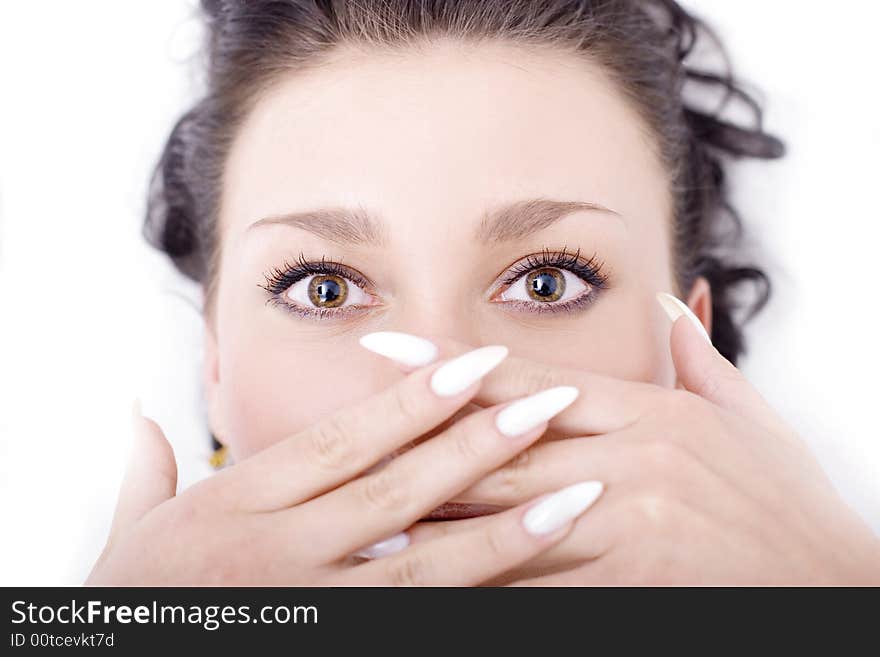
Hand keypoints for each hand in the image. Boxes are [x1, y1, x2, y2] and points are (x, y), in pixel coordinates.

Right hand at [87, 346, 604, 584]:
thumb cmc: (133, 605)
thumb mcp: (128, 536)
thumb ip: (144, 471)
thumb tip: (137, 415)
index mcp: (241, 505)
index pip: (344, 442)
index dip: (414, 400)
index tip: (477, 362)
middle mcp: (284, 554)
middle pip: (398, 490)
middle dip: (479, 444)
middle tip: (551, 403)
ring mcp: (319, 608)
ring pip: (426, 565)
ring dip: (506, 528)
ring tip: (576, 494)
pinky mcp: (343, 644)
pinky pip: (422, 621)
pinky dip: (480, 600)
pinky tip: (536, 580)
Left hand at [367, 297, 879, 583]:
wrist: (839, 585)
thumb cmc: (789, 503)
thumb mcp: (751, 419)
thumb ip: (702, 355)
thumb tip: (674, 300)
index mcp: (651, 411)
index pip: (530, 380)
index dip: (451, 364)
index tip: (388, 349)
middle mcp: (631, 456)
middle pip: (501, 441)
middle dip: (421, 435)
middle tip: (346, 430)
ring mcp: (629, 516)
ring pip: (506, 508)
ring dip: (430, 511)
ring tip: (363, 509)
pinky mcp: (632, 576)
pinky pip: (535, 576)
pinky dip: (480, 575)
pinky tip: (429, 577)